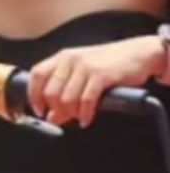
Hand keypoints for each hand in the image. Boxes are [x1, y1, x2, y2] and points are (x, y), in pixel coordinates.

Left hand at [28, 35, 165, 127]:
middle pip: (50, 92)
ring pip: (66, 99)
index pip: (36, 75)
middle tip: (65, 117)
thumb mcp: (82, 75)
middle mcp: (70, 59)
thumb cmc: (108, 65)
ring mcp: (85, 66)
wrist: (138, 53)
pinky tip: (87, 119)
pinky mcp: (101, 74)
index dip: (34, 96)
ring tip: (79, 117)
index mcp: (62, 57)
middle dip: (56, 110)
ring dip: (71, 114)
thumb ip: (64, 94)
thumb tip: (51, 118)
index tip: (39, 110)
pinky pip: (85, 101)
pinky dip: (85, 114)